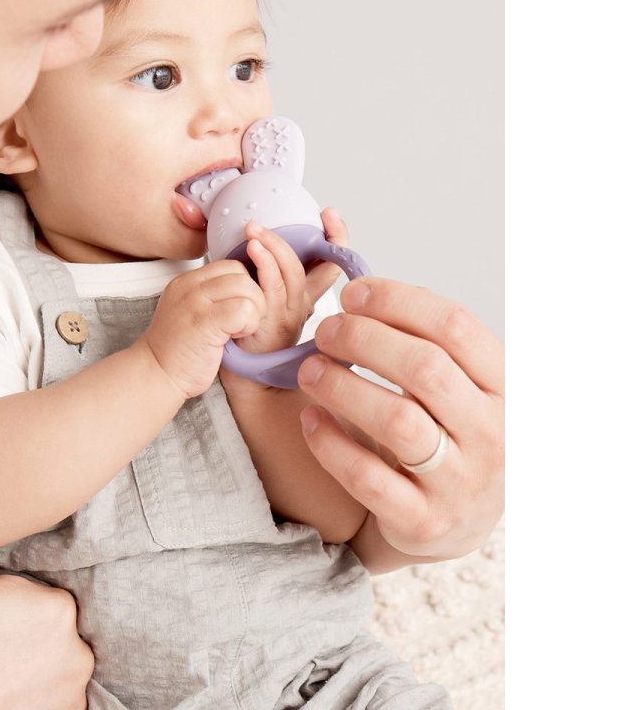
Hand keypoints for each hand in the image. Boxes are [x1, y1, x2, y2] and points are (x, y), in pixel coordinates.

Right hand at [138, 259, 264, 397]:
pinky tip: (235, 337)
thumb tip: (245, 287)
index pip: (230, 265)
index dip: (244, 286)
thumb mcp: (189, 312)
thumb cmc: (177, 351)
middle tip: (243, 322)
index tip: (238, 310)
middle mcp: (189, 286)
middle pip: (240, 273)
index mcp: (186, 281)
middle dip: (254, 297)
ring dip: (254, 311)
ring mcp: (195, 302)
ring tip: (239, 330)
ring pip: (246, 287)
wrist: (155, 375)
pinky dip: (249, 324)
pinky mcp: (205, 322)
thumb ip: (209, 297)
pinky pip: (244, 309)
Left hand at [236, 209, 347, 353]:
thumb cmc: (247, 333)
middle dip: (310, 234)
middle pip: (318, 265)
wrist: (240, 375)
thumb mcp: (262, 294)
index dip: (336, 239)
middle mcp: (302, 305)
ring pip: (292, 275)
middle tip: (296, 216)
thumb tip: (254, 234)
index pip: (332, 263)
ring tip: (256, 230)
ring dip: (274, 246)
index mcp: (305, 296)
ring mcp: (288, 315)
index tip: (329, 216)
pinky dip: (263, 266)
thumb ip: (264, 268)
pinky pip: (271, 290)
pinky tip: (252, 250)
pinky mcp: (270, 324)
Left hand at [296, 278, 503, 568]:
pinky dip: (330, 443)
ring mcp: (461, 482)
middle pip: (424, 368)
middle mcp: (492, 434)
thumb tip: (366, 290)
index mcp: (505, 388)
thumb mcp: (461, 388)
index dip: (397, 301)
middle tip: (324, 331)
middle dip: (362, 339)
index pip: (456, 326)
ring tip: (308, 370)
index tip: (351, 293)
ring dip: (342, 386)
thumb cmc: (448, 436)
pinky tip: (309, 418)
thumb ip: (428, 343)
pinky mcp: (423, 521)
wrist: (458, 524)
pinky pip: (367, 476)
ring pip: (397, 421)